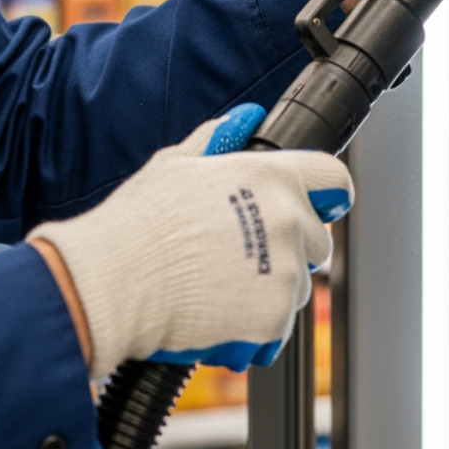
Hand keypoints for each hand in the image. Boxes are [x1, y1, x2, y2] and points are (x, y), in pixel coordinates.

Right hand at [27, 105, 352, 379]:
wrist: (114, 283)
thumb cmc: (137, 222)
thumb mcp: (175, 164)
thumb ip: (218, 139)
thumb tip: (244, 118)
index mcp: (269, 177)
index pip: (334, 180)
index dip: (330, 195)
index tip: (325, 206)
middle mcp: (286, 222)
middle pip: (318, 242)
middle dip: (291, 251)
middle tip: (240, 259)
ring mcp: (284, 274)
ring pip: (297, 289)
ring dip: (269, 293)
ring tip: (215, 291)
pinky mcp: (273, 320)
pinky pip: (276, 330)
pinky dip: (252, 330)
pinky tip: (213, 319)